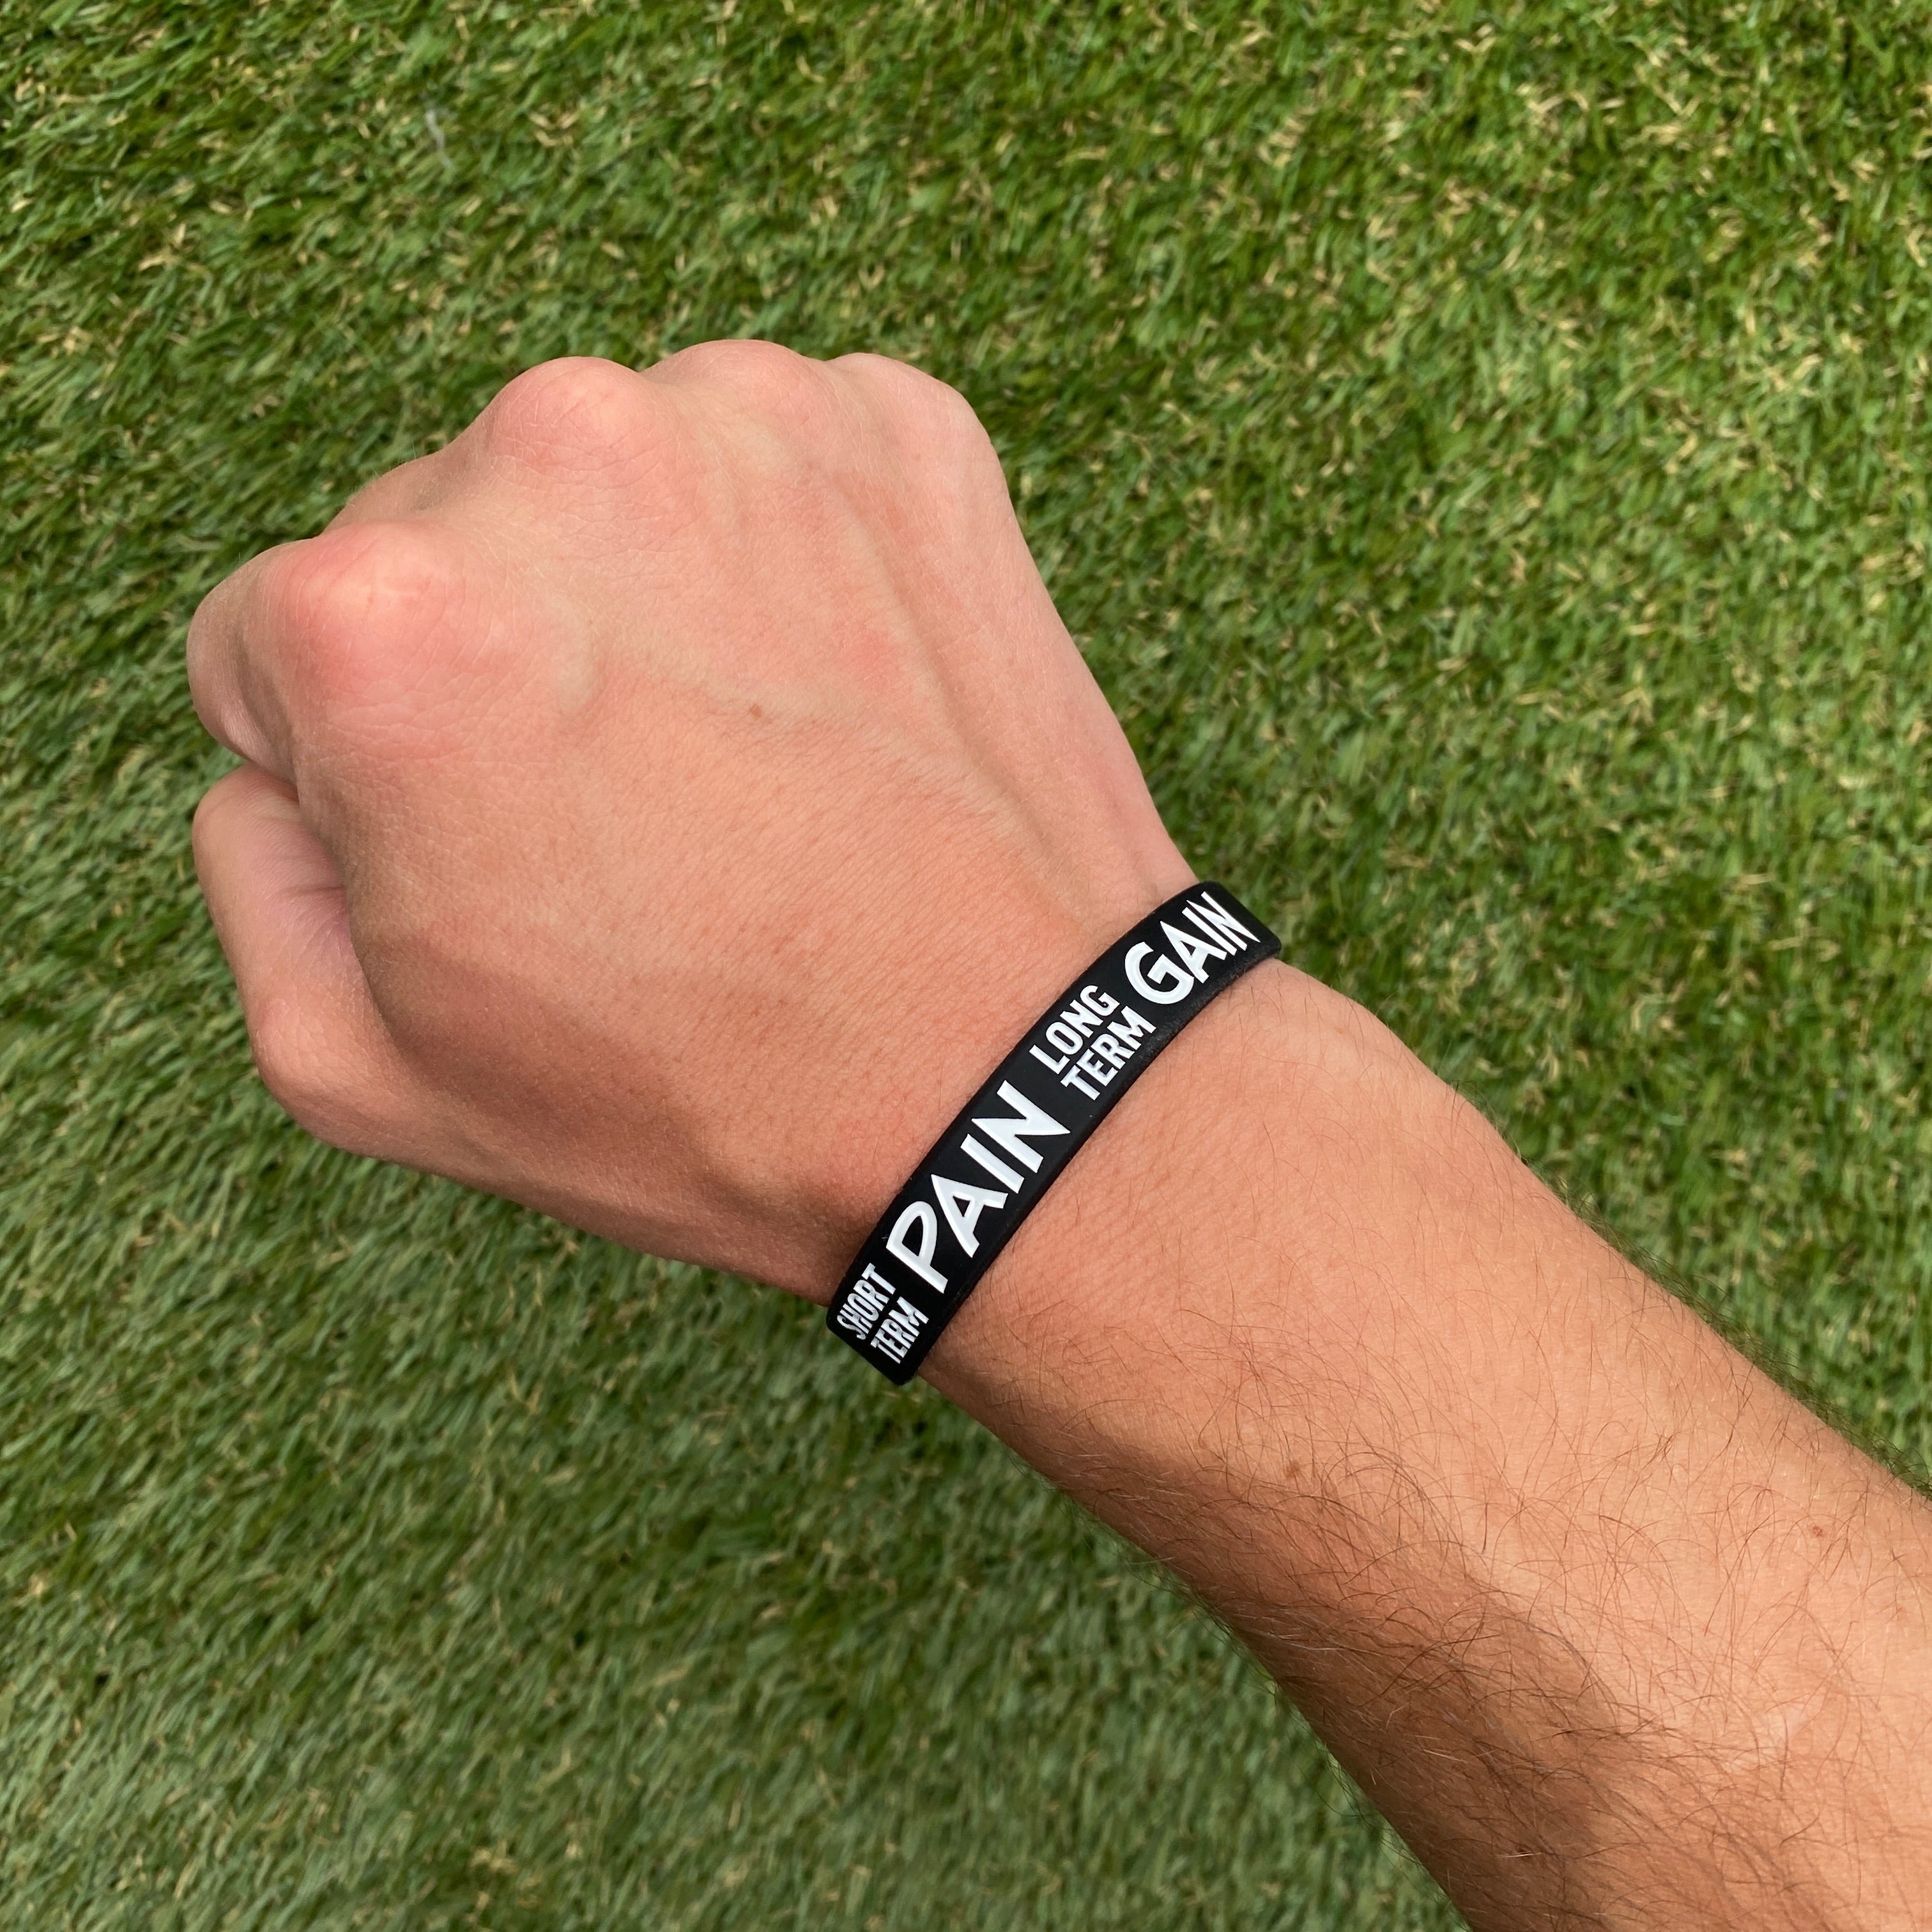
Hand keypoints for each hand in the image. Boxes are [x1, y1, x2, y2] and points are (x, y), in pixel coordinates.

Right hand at [188, 348, 1190, 1294]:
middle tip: (640, 816)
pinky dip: (786, 558)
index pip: (275, 638)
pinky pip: (766, 465)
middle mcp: (552, 457)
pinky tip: (834, 698)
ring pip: (606, 488)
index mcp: (384, 618)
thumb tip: (278, 762)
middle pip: (440, 535)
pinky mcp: (899, 426)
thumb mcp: (371, 1068)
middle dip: (504, 659)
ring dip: (647, 594)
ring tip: (749, 763)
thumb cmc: (705, 1086)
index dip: (371, 768)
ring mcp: (747, 419)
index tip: (502, 846)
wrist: (1020, 1079)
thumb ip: (254, 874)